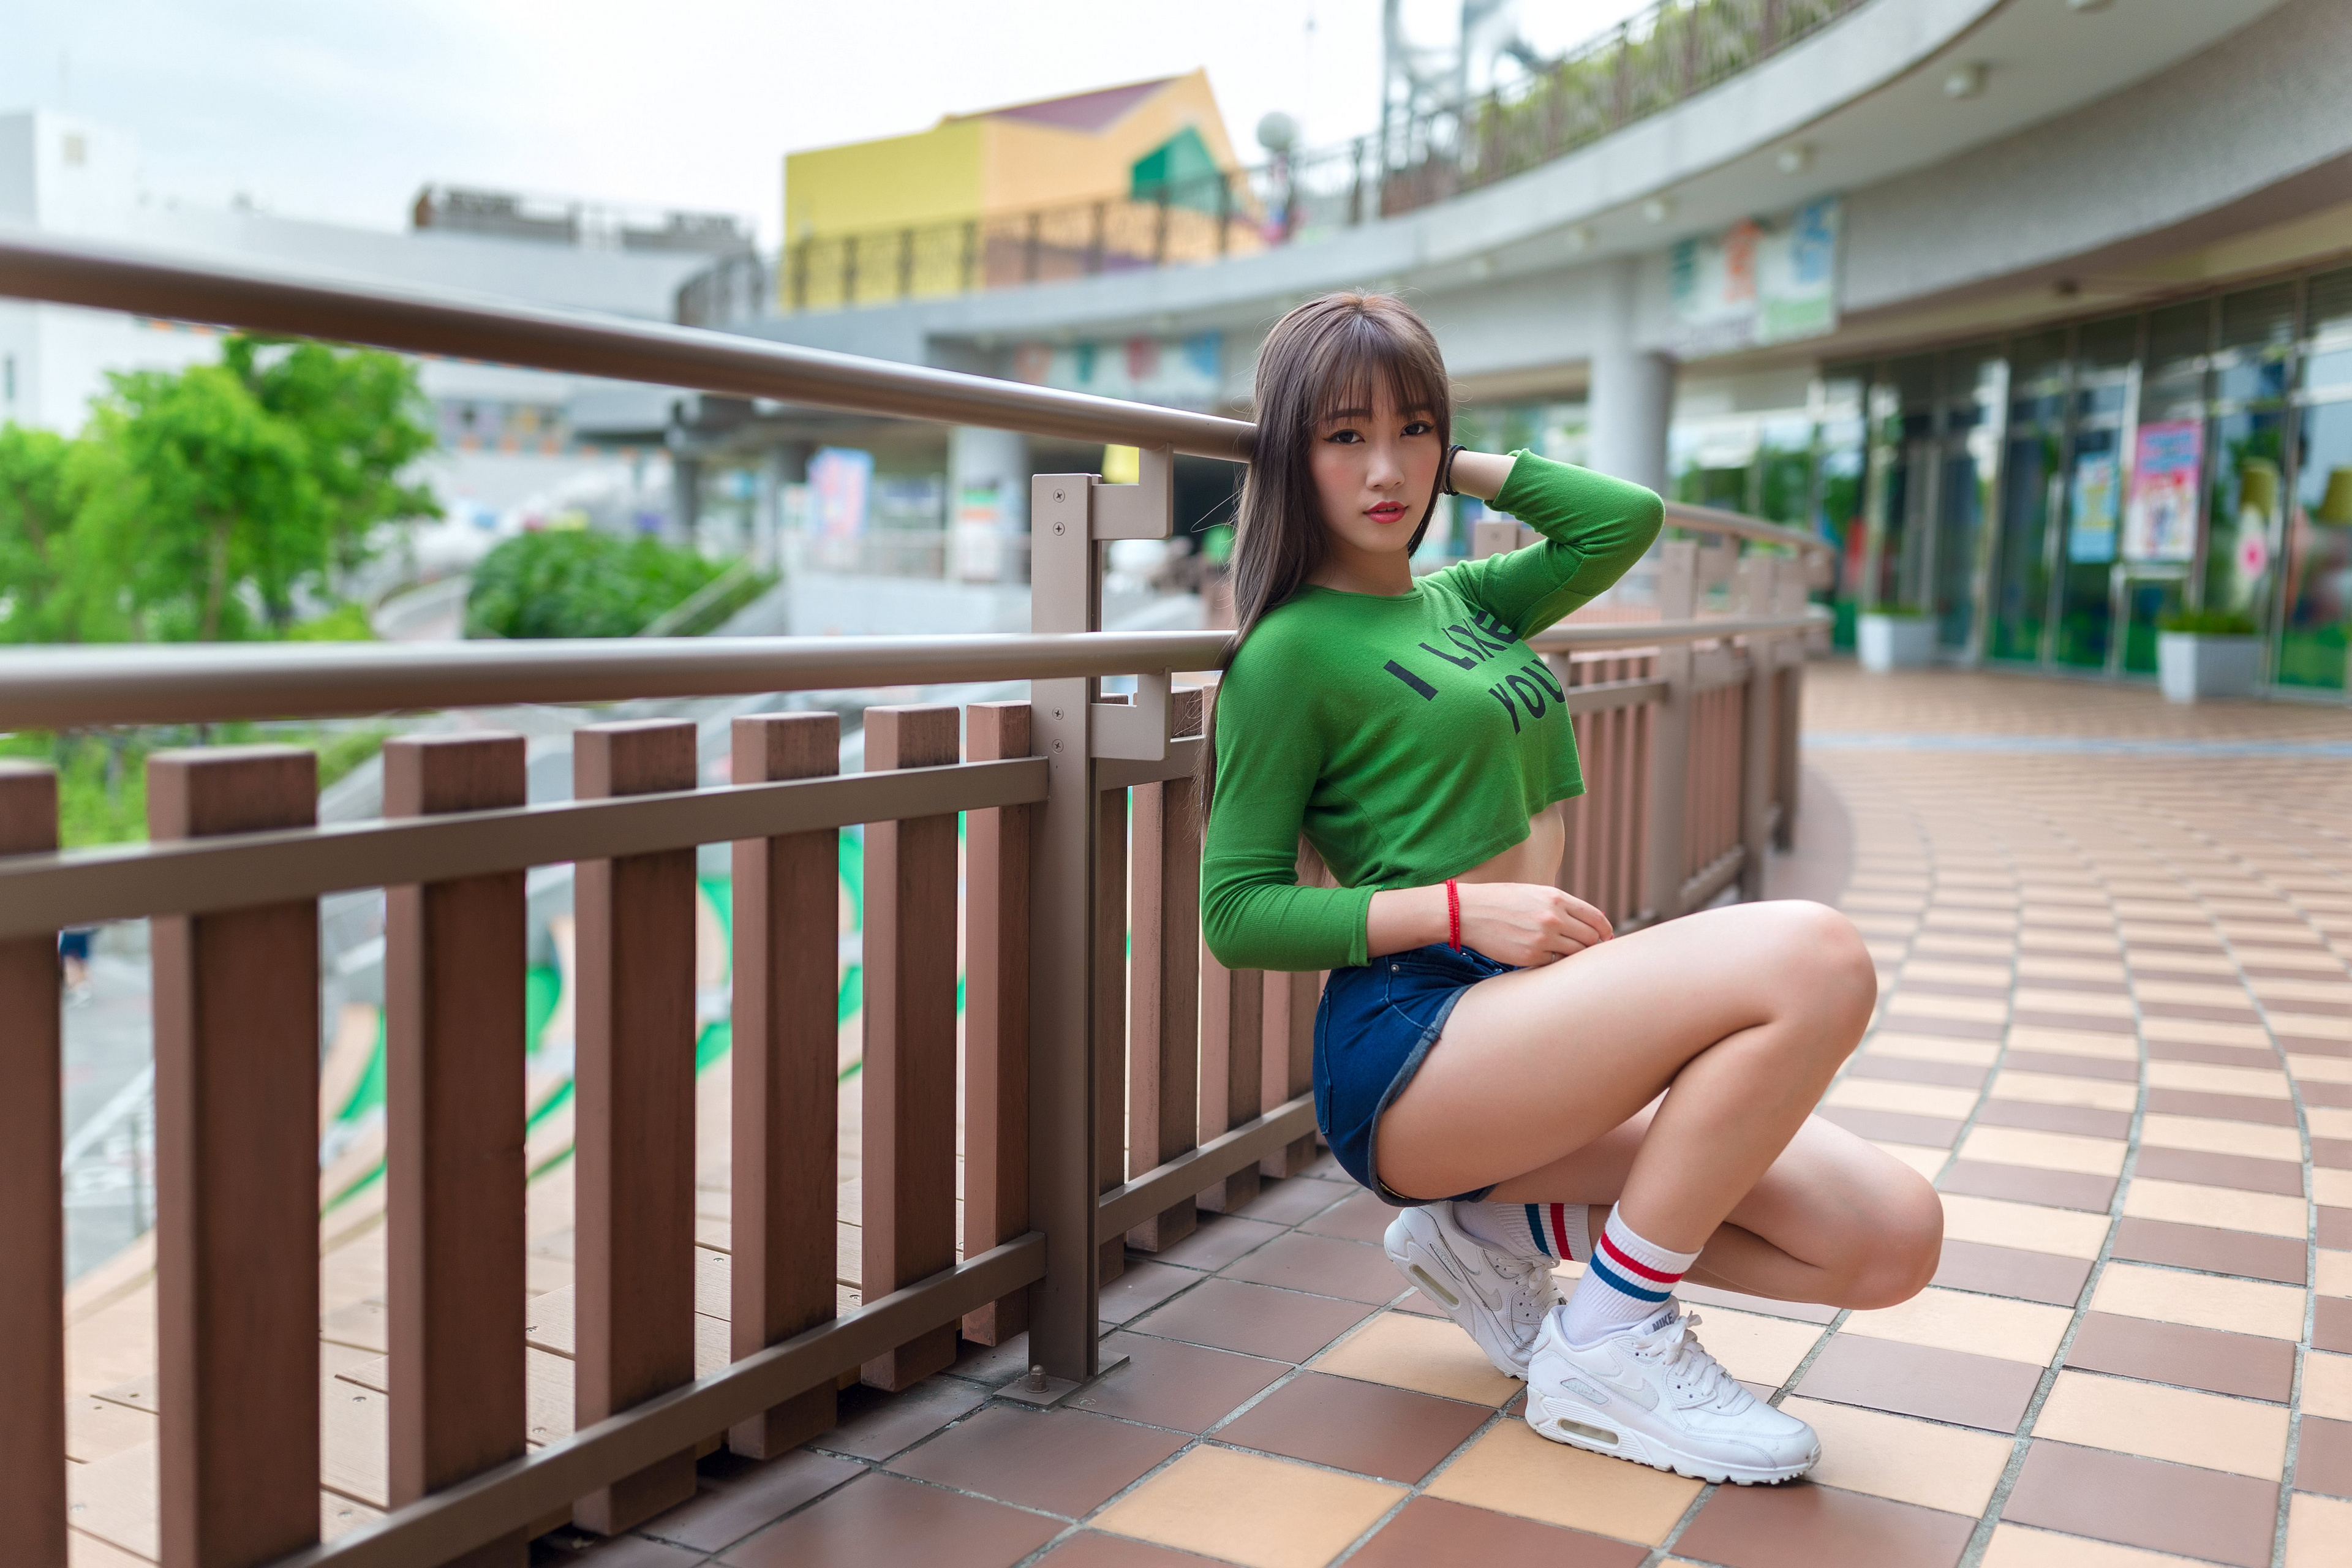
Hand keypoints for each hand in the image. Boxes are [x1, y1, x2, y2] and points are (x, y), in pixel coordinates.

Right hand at [1456, 881, 1612, 966]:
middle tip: (1587, 950)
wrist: (1468, 912)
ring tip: (1566, 954)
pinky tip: (1545, 957)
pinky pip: (1555, 964)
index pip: (1596, 918)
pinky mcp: (1531, 956)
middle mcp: (1554, 917)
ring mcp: (1543, 938)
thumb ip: (1560, 906)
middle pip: (1590, 938)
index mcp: (1556, 898)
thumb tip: (1585, 923)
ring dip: (1575, 956)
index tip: (1606, 938)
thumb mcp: (1534, 893)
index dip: (1605, 931)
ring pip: (1576, 954)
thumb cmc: (1501, 901)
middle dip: (1592, 946)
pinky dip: (1554, 962)